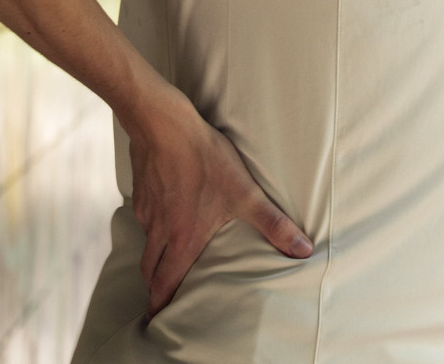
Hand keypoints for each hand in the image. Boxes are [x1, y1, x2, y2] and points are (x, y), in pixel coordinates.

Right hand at [127, 90, 311, 316]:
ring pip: (146, 242)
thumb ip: (273, 224)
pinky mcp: (142, 190)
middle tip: (160, 295)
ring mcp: (147, 210)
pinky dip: (152, 222)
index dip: (160, 304)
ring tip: (166, 256)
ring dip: (154, 255)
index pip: (164, 284)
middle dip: (155, 286)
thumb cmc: (204, 160)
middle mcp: (159, 231)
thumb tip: (301, 250)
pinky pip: (144, 215)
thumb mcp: (245, 193)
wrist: (165, 125)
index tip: (157, 318)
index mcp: (181, 240)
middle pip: (150, 270)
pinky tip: (166, 209)